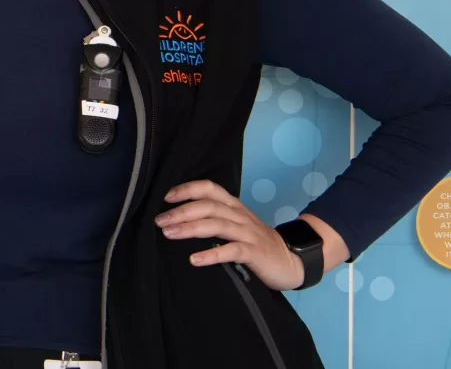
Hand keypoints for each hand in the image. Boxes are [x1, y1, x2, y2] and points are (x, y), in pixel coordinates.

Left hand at [155, 180, 306, 290]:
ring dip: (190, 229)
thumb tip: (179, 218)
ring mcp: (248, 233)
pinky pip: (232, 251)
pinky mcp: (254, 252)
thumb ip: (214, 218)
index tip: (166, 197)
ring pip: (217, 225)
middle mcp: (240, 216)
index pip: (210, 189)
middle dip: (182, 211)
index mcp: (234, 206)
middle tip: (160, 221)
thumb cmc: (256, 243)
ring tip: (170, 234)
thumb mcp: (236, 225)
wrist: (290, 261)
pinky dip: (212, 254)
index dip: (188, 189)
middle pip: (209, 206)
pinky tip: (195, 260)